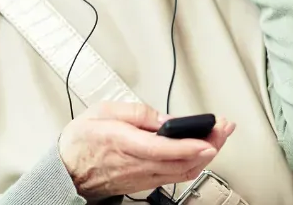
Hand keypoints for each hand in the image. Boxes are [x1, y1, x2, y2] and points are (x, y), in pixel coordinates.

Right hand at [58, 102, 236, 199]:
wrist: (67, 169)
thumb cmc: (83, 140)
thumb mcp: (103, 111)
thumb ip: (135, 111)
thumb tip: (163, 118)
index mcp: (124, 143)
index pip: (162, 149)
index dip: (189, 145)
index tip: (209, 139)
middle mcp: (136, 164)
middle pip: (181, 161)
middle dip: (210, 145)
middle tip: (225, 128)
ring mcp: (143, 176)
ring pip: (183, 171)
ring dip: (206, 154)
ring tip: (221, 135)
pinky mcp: (146, 182)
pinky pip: (176, 176)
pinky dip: (195, 163)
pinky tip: (204, 151)